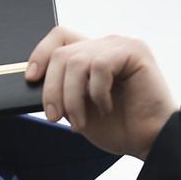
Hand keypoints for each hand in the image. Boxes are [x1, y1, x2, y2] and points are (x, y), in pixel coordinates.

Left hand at [26, 27, 175, 159]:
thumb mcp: (78, 109)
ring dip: (72, 97)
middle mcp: (106, 45)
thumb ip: (62, 91)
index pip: (60, 37)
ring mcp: (120, 46)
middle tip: (55, 117)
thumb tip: (36, 82)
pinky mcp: (135, 52)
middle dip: (52, 89)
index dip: (40, 54)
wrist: (149, 142)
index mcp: (92, 56)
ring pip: (76, 61)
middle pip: (62, 52)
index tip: (31, 78)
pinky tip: (107, 107)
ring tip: (81, 121)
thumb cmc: (119, 127)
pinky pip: (100, 66)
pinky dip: (97, 93)